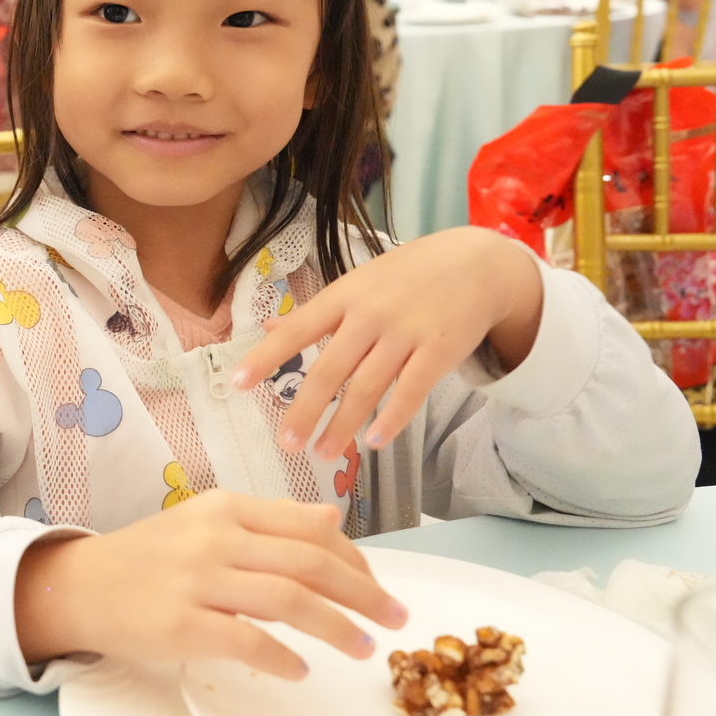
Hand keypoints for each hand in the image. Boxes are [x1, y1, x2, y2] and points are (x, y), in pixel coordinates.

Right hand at [14, 490, 406, 677]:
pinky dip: (283, 658)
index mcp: (226, 508)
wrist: (80, 586)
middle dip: (363, 592)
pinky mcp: (181, 624)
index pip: (308, 527)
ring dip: (337, 627)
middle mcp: (215, 538)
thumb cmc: (148, 558)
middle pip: (309, 561)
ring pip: (288, 599)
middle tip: (395, 618)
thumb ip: (269, 522)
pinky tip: (302, 670)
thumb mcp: (206, 524)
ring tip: (364, 649)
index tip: (377, 585)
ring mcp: (197, 580)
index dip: (354, 559)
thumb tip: (331, 519)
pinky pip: (248, 641)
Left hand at [232, 227, 542, 460]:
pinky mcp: (439, 351)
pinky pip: (410, 392)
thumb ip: (316, 311)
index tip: (237, 384)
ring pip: (366, 388)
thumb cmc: (408, 276)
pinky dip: (391, 420)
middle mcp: (370, 315)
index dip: (265, 357)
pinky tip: (374, 442)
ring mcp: (405, 333)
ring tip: (324, 453)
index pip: (296, 329)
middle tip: (286, 443)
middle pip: (329, 370)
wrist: (477, 263)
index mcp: (343, 296)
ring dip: (343, 426)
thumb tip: (268, 326)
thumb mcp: (358, 283)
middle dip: (304, 411)